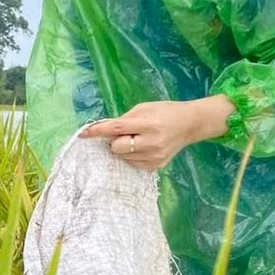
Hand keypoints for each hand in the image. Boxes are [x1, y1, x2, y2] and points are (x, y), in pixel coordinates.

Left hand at [80, 95, 233, 169]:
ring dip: (124, 148)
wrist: (190, 125)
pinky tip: (143, 147)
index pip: (117, 128)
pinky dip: (132, 156)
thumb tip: (104, 129)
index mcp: (149, 124)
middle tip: (125, 133)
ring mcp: (155, 157)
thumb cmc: (165, 111)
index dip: (98, 131)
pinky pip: (133, 164)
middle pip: (117, 147)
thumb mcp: (145, 108)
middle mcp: (152, 142)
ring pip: (123, 157)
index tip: (84, 133)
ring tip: (138, 139)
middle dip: (115, 141)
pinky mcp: (156, 166)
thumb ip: (124, 119)